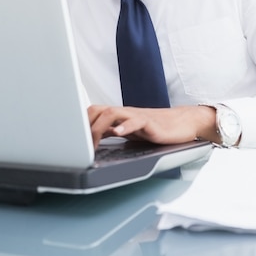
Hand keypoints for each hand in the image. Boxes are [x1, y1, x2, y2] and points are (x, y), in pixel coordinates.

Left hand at [88, 105, 217, 148]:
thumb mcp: (131, 132)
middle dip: (85, 125)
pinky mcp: (151, 123)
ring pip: (112, 113)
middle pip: (97, 110)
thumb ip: (113, 132)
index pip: (93, 112)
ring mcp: (137, 117)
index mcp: (119, 116)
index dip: (80, 124)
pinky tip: (118, 133)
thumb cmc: (158, 128)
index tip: (70, 140)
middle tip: (78, 145)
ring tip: (92, 142)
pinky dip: (125, 126)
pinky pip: (135, 121)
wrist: (184, 123)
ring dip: (98, 127)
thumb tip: (93, 139)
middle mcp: (125, 114)